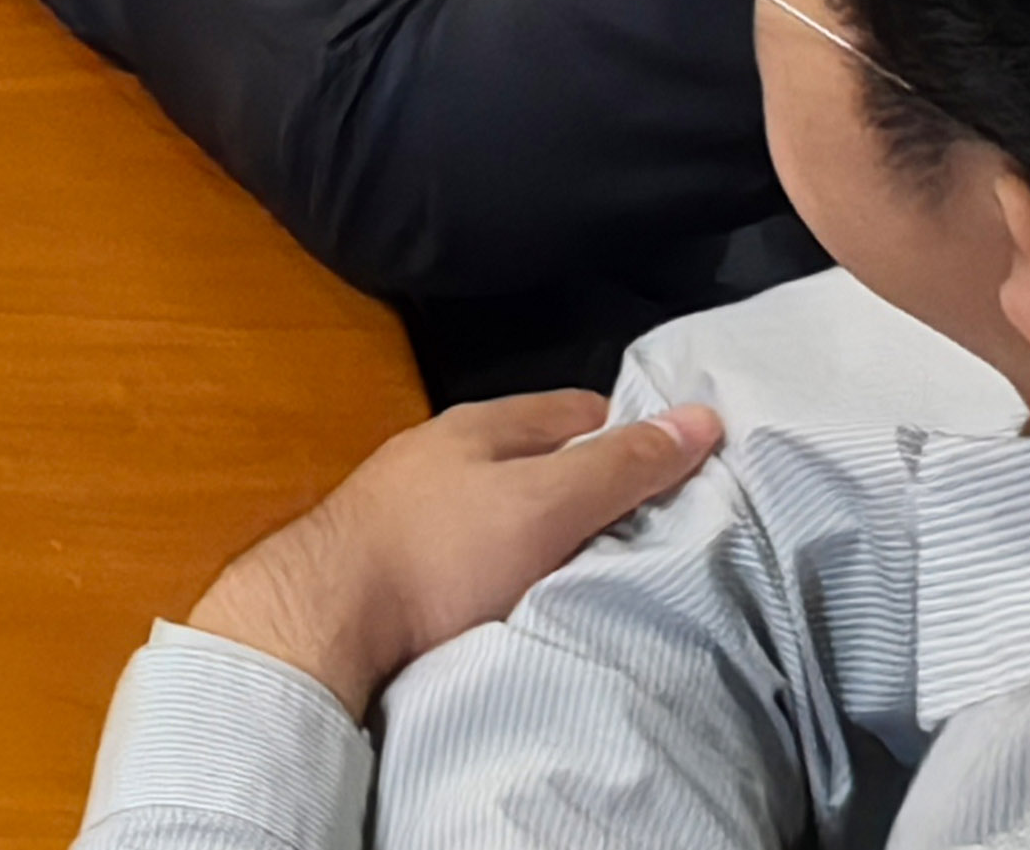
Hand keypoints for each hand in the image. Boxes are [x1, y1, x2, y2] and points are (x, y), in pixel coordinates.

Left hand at [184, 389, 727, 714]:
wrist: (326, 617)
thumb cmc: (439, 552)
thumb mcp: (544, 504)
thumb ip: (619, 466)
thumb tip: (702, 417)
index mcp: (484, 423)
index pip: (584, 412)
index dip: (640, 437)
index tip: (692, 476)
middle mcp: (449, 452)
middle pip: (547, 459)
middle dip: (600, 487)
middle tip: (664, 534)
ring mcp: (419, 504)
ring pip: (512, 505)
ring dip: (558, 530)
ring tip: (612, 570)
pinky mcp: (403, 558)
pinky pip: (481, 549)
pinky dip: (519, 563)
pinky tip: (536, 592)